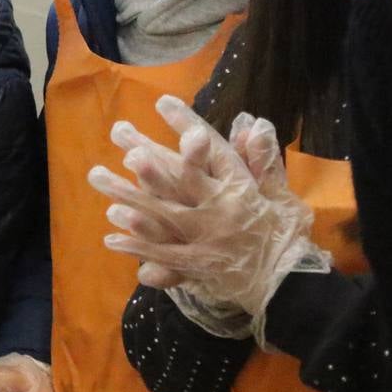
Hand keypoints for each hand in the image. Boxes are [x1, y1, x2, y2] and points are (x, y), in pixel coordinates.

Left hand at [105, 103, 297, 288]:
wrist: (292, 288)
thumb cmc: (287, 239)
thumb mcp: (283, 197)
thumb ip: (264, 162)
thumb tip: (255, 123)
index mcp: (244, 190)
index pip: (214, 152)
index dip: (188, 126)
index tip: (163, 103)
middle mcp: (222, 210)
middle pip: (179, 177)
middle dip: (147, 154)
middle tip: (118, 132)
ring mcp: (207, 239)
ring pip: (162, 212)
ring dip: (128, 194)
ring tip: (98, 177)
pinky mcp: (197, 265)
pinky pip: (162, 253)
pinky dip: (136, 245)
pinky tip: (110, 235)